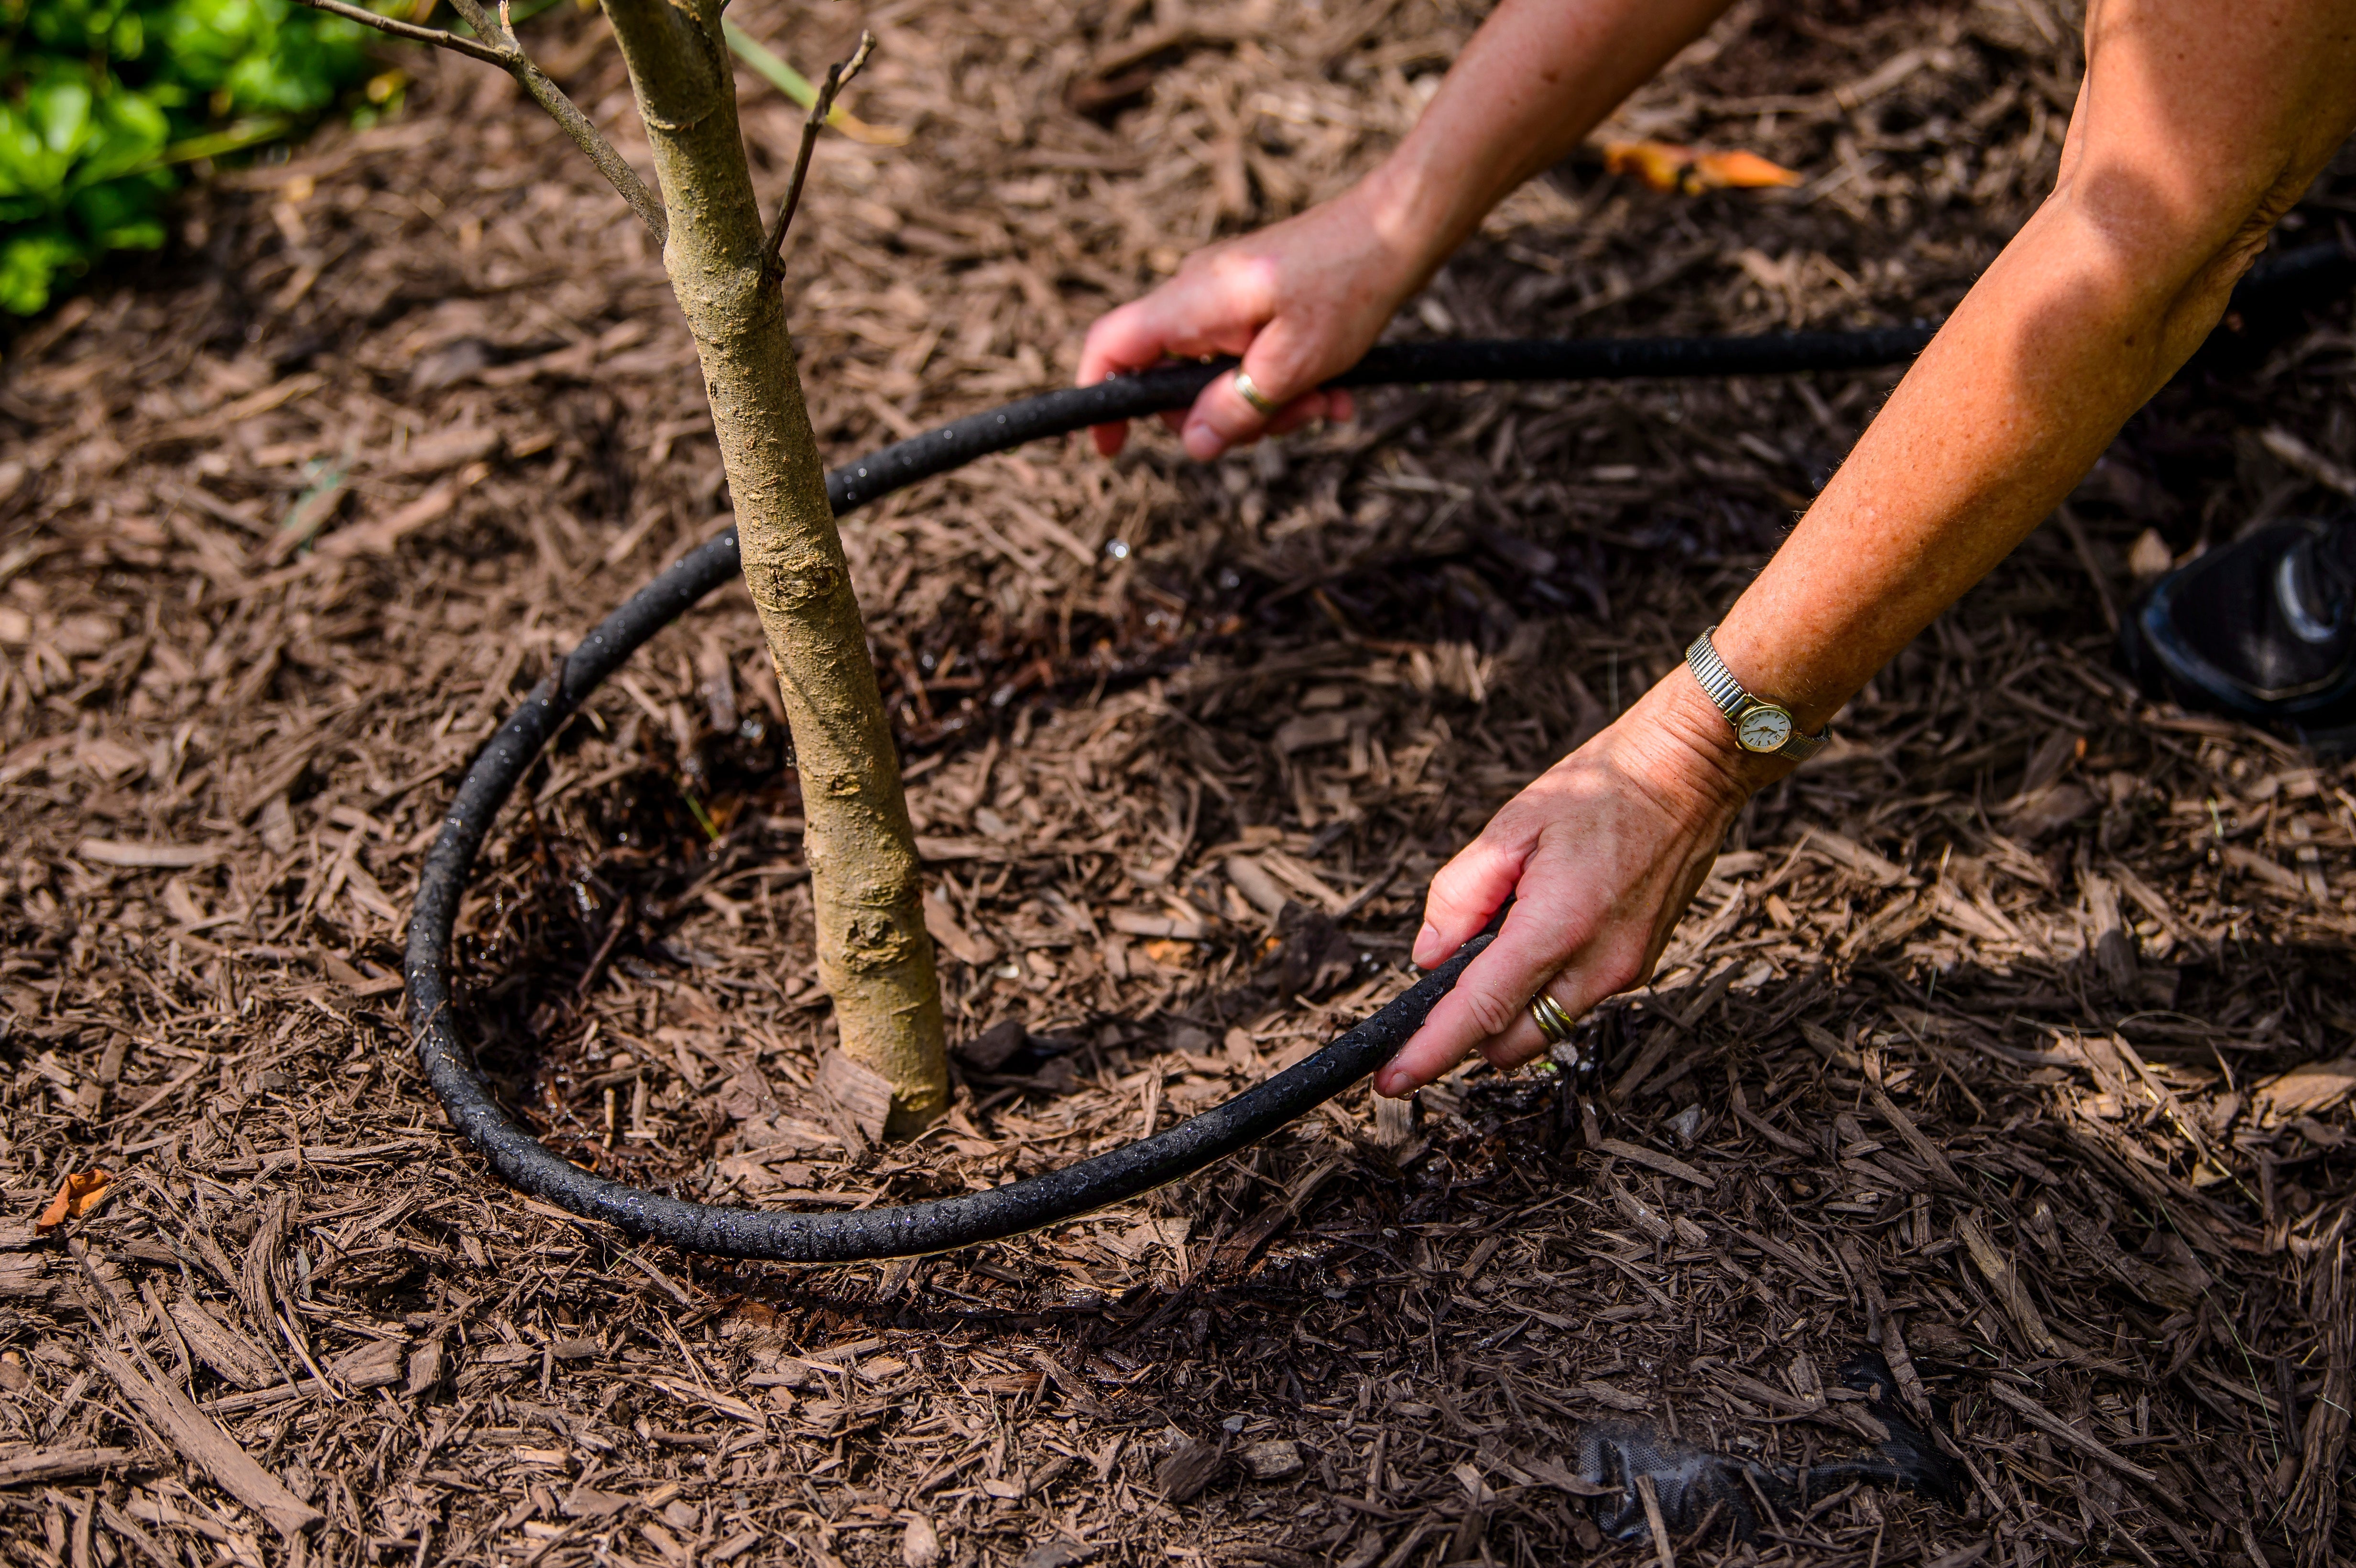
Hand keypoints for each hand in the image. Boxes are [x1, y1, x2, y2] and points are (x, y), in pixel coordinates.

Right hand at [1076, 182, 1427, 459]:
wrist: (1399, 228)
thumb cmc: (1350, 283)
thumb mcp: (1295, 364)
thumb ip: (1237, 408)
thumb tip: (1193, 445)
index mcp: (1191, 302)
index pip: (1111, 347)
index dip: (1100, 399)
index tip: (1111, 446)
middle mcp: (1196, 294)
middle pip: (1173, 381)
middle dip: (1229, 416)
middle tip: (1294, 418)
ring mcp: (1223, 296)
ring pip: (1218, 376)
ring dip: (1270, 404)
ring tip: (1326, 399)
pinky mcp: (1252, 300)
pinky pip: (1248, 356)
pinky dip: (1283, 380)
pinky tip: (1331, 389)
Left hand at [1374, 670, 1777, 1097]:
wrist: (1686, 776)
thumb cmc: (1600, 789)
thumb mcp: (1511, 826)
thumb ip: (1461, 895)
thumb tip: (1429, 959)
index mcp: (1558, 926)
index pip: (1482, 1011)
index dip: (1431, 1052)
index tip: (1392, 1081)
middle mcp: (1598, 965)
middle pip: (1511, 1041)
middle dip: (1470, 1027)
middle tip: (1450, 972)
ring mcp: (1624, 973)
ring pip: (1543, 1026)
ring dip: (1509, 1004)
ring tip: (1509, 929)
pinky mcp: (1638, 969)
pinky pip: (1572, 1000)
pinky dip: (1543, 984)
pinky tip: (1544, 926)